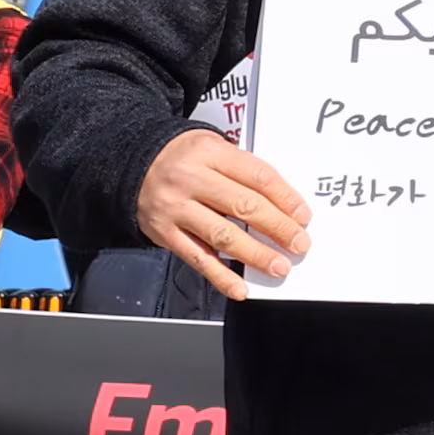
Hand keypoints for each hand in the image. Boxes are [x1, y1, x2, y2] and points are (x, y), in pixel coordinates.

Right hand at [135, 128, 310, 302]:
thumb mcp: (213, 147)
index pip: (257, 176)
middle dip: (277, 228)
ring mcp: (175, 208)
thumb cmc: (181, 157)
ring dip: (255, 254)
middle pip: (243, 206)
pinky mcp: (164, 233)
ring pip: (222, 235)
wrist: (131, 162)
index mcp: (209, 153)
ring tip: (278, 266)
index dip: (285, 198)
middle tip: (298, 243)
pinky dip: (220, 276)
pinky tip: (239, 287)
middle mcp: (190, 179)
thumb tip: (284, 204)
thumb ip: (244, 170)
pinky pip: (197, 258)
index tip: (303, 216)